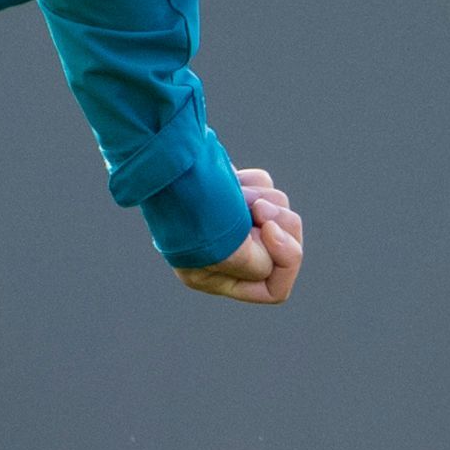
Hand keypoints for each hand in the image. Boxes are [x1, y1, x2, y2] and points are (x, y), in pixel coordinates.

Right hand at [176, 164, 303, 305]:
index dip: (283, 261)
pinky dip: (255, 183)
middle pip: (284, 250)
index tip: (270, 230)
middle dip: (281, 224)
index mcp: (214, 276)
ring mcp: (229, 222)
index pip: (273, 289)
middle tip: (261, 207)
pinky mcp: (231, 195)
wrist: (165, 161)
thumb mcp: (224, 252)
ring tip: (236, 191)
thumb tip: (275, 246)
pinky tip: (233, 180)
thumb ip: (257, 265)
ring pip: (279, 216)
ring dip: (266, 199)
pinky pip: (266, 191)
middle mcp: (223, 254)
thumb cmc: (189, 208)